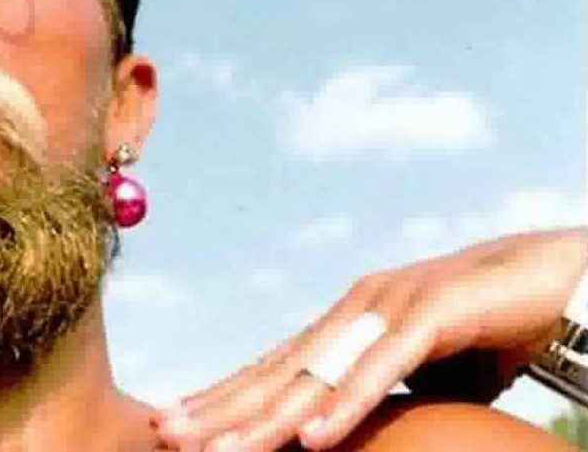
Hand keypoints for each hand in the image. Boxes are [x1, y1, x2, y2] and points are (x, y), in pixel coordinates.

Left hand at [153, 227, 587, 451]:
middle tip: (163, 435)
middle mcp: (354, 310)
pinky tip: (310, 438)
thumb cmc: (488, 328)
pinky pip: (382, 370)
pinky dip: (344, 405)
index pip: (272, 368)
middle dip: (218, 407)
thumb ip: (381, 394)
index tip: (176, 424)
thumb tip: (341, 430)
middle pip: (276, 371)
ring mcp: (388, 308)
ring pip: (315, 374)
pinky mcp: (432, 317)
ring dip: (262, 416)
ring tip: (215, 449)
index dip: (223, 397)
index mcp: (346, 322)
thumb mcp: (424, 374)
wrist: (556, 277)